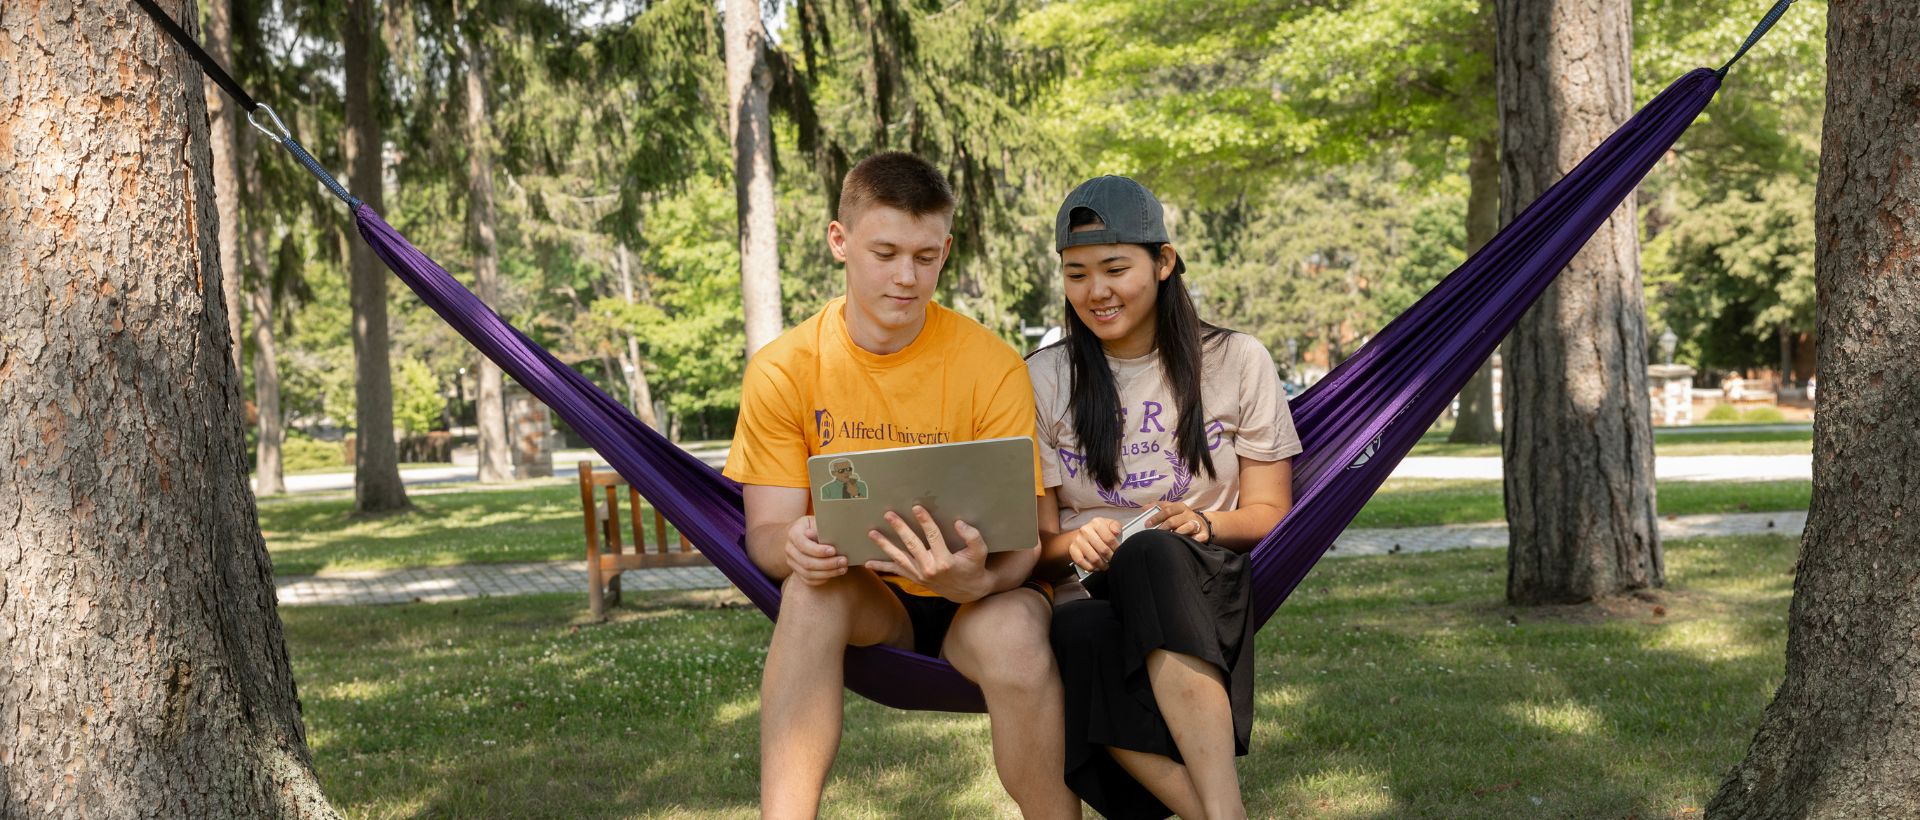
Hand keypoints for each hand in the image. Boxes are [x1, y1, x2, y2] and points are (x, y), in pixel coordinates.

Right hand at [784, 515, 846, 584]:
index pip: (803, 544)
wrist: (804, 534)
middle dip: (827, 563)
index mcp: (793, 533)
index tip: (833, 550)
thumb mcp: (817, 522)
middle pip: (806, 562)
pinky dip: (823, 578)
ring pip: (808, 573)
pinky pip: (809, 580)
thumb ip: (821, 529)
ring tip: (843, 568)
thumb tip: (827, 534)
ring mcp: (792, 562)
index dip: (818, 550)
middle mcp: (789, 549)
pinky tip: (835, 573)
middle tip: (843, 561)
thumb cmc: (815, 526)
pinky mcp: (797, 571)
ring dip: (828, 573)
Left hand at [864, 506, 992, 602]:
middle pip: (911, 545)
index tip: (917, 507)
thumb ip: (972, 537)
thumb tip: (959, 523)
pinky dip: (882, 568)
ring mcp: (920, 575)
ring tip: (872, 533)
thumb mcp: (979, 552)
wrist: (968, 591)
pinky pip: (896, 572)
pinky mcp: (915, 578)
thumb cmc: (974, 568)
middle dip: (900, 528)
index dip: (925, 521)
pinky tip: (868, 563)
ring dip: (884, 545)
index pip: (933, 536)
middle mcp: (929, 569)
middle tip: (889, 515)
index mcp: (945, 561)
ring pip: (899, 558)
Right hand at [1067, 517, 1123, 573]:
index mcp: (1096, 523)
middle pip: (1103, 549)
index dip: (1116, 548)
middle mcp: (1086, 530)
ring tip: (1106, 565)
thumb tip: (1116, 532)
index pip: (1110, 539)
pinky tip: (1096, 567)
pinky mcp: (1073, 549)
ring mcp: (1078, 540)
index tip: (1119, 552)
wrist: (1083, 535)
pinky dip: (1091, 567)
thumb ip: (1116, 527)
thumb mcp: (1110, 525)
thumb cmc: (1099, 532)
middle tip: (1113, 560)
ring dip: (1102, 565)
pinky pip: (1082, 563)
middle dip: (1111, 558)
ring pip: (1094, 558)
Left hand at [1152, 501, 1210, 542]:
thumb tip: (1143, 508)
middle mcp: (1188, 514)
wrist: (1203, 523)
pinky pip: (1201, 536)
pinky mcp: (1204, 533)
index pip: (1167, 510)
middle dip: (1164, 526)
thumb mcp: (1171, 509)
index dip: (1156, 517)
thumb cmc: (1181, 516)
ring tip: (1171, 536)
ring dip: (1179, 532)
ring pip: (1189, 526)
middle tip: (1156, 533)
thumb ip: (1157, 507)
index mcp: (1180, 507)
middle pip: (1175, 519)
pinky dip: (1197, 538)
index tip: (1147, 524)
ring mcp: (1197, 523)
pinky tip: (1192, 540)